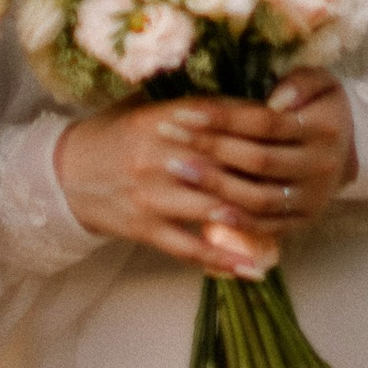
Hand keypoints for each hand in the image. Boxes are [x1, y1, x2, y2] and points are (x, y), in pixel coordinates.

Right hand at [55, 79, 355, 278]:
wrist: (66, 172)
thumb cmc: (118, 134)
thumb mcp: (150, 108)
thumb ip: (193, 106)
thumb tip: (249, 100)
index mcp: (162, 117)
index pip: (221, 117)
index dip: (259, 123)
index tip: (292, 127)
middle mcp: (159, 155)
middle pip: (224, 165)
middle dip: (264, 173)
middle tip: (300, 178)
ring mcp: (152, 195)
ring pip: (212, 209)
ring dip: (252, 219)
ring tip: (287, 224)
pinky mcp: (144, 228)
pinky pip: (189, 248)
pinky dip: (223, 259)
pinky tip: (254, 267)